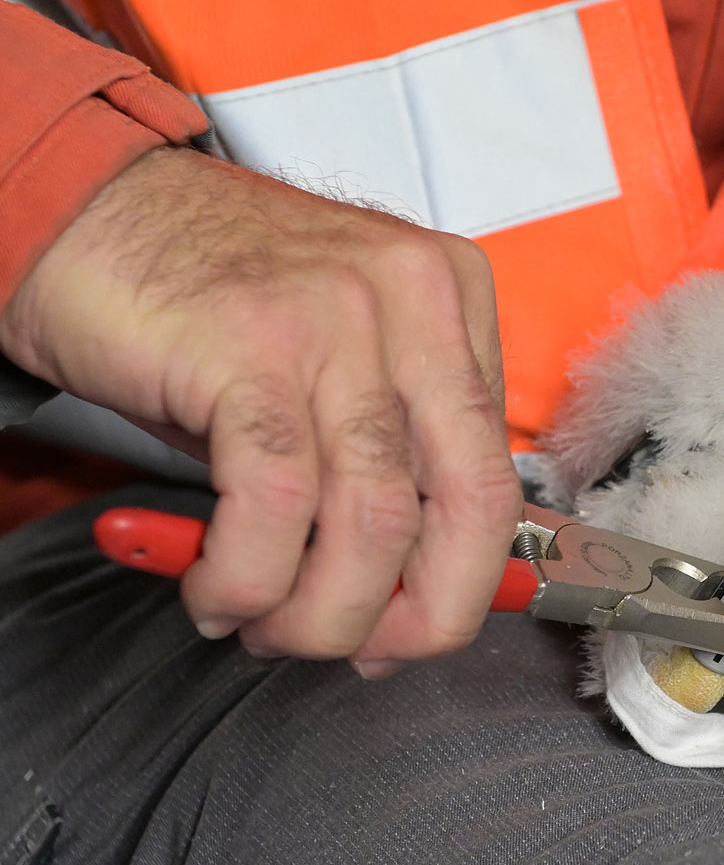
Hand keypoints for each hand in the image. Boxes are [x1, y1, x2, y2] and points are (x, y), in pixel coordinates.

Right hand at [0, 146, 523, 672]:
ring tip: (259, 620)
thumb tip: (413, 599)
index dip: (464, 585)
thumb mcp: (331, 372)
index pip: (499, 479)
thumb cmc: (207, 302)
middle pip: (467, 506)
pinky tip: (216, 588)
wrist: (83, 213)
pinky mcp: (253, 343)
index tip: (409, 633)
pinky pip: (278, 501)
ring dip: (317, 611)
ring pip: (373, 520)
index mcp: (453, 302)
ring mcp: (340, 316)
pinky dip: (248, 574)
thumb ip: (386, 464)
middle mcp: (415, 300)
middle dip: (418, 617)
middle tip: (351, 652)